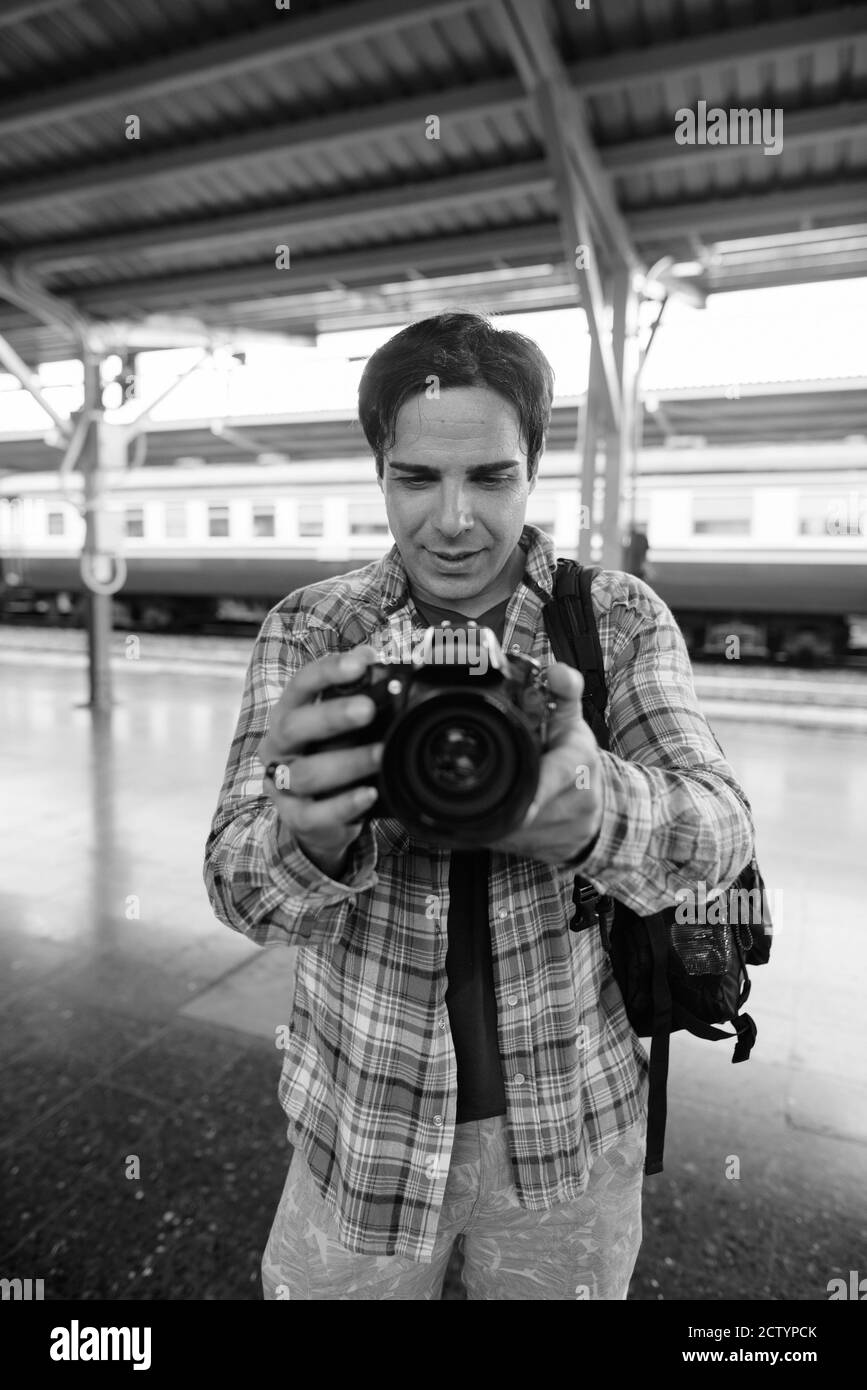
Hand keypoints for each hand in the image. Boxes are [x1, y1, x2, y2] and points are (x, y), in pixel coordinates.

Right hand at [257, 645, 381, 875]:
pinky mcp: (293, 817)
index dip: (328, 671)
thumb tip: (391, 674)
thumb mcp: (341, 729)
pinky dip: (343, 804)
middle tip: (368, 709)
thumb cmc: (331, 757)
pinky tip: (370, 794)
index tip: (360, 663)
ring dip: (348, 762)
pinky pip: (314, 814)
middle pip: (295, 726)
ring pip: (307, 772)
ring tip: (382, 754)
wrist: (315, 815)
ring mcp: (280, 783)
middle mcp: (278, 746)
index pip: (301, 685)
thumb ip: (359, 703)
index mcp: (289, 713)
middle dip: (332, 716)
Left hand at [488, 662, 602, 865]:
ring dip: (498, 822)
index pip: (555, 777)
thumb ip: (562, 692)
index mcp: (580, 763)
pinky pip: (519, 848)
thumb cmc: (578, 756)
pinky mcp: (560, 853)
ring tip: (491, 802)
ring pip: (520, 833)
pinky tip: (502, 821)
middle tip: (477, 792)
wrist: (607, 802)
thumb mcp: (571, 720)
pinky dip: (503, 837)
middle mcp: (581, 800)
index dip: (533, 791)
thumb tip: (556, 671)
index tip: (514, 803)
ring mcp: (572, 830)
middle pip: (528, 810)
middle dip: (501, 804)